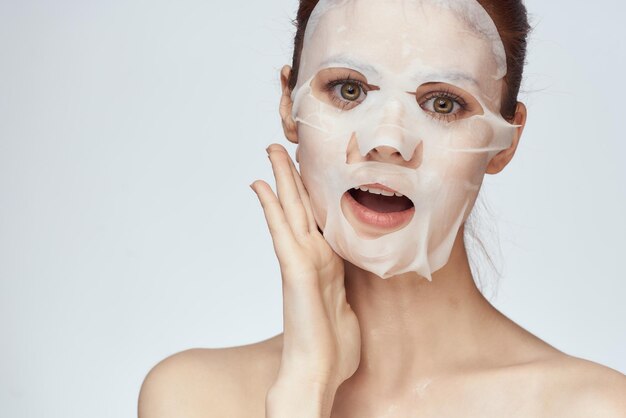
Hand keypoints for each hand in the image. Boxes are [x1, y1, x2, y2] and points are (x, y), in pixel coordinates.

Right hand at [251, 144, 360, 392]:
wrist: (317, 373)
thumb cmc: (333, 348)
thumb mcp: (349, 307)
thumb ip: (347, 288)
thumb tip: (351, 287)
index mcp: (326, 263)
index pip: (316, 219)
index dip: (311, 192)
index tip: (308, 169)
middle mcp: (311, 257)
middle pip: (299, 207)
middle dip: (290, 176)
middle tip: (279, 147)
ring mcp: (301, 261)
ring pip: (290, 209)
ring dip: (280, 179)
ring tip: (271, 152)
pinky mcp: (294, 269)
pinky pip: (281, 229)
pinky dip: (270, 205)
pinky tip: (260, 184)